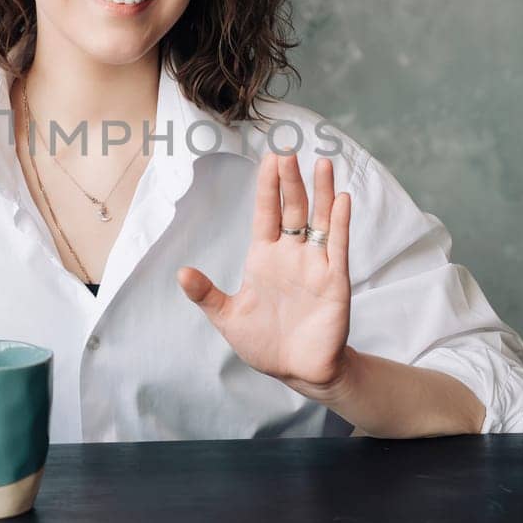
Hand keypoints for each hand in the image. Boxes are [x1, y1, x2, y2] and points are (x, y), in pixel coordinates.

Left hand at [177, 151, 352, 391]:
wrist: (298, 370)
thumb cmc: (264, 342)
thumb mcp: (228, 318)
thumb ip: (207, 295)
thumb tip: (181, 273)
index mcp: (265, 257)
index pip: (267, 213)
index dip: (268, 187)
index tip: (270, 159)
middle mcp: (292, 255)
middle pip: (293, 209)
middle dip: (291, 182)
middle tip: (288, 152)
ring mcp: (315, 265)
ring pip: (320, 221)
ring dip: (322, 193)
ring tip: (323, 164)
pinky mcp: (335, 281)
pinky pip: (338, 247)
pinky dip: (341, 223)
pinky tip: (342, 199)